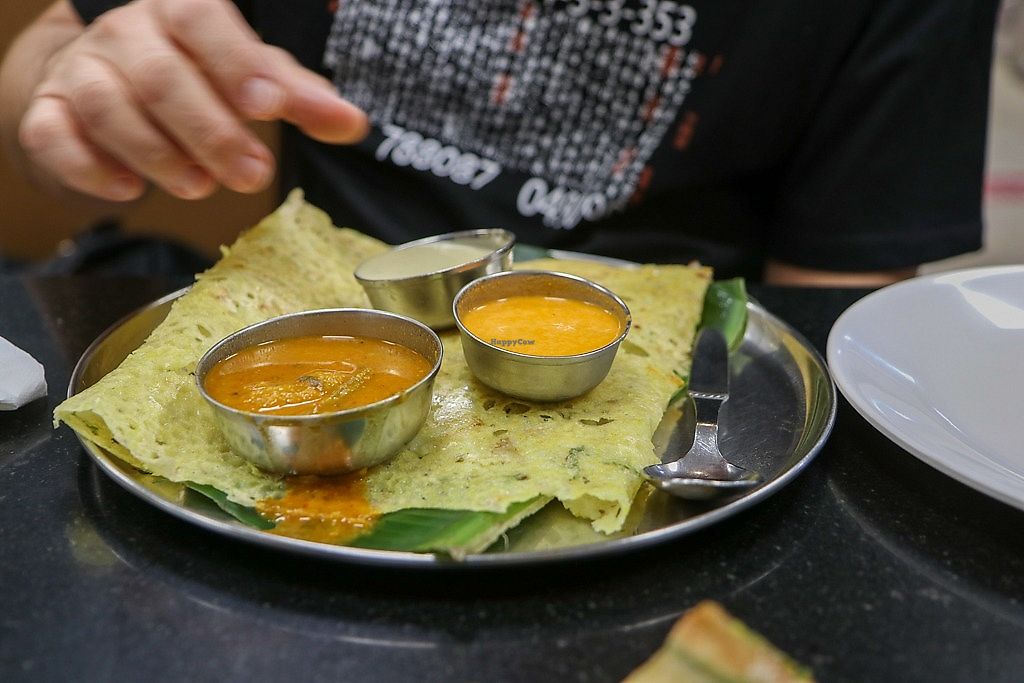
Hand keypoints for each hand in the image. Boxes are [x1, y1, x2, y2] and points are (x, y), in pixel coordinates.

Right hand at [17, 0, 368, 201]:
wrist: (111, 75)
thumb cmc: (196, 73)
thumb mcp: (252, 77)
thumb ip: (298, 97)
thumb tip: (352, 123)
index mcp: (181, 13)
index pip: (204, 21)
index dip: (237, 63)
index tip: (271, 106)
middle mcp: (126, 35)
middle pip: (162, 76)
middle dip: (211, 132)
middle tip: (252, 174)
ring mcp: (82, 71)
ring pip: (108, 107)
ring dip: (159, 155)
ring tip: (200, 186)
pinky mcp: (49, 111)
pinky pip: (54, 136)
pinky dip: (91, 168)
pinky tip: (130, 190)